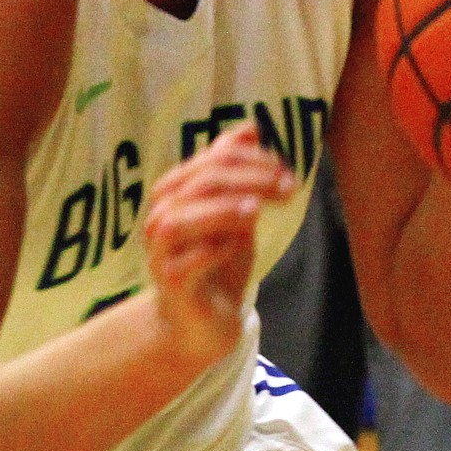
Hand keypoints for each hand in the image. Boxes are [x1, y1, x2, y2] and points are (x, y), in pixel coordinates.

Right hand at [145, 122, 296, 363]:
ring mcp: (162, 250)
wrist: (199, 323)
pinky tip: (240, 242)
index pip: (213, 159)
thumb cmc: (215, 263)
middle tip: (288, 186)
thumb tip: (251, 127)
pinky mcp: (172, 282)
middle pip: (203, 182)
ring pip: (186, 217)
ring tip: (258, 208)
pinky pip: (190, 260)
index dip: (253, 159)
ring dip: (226, 208)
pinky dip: (215, 247)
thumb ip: (235, 172)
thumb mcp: (233, 211)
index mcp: (176, 191)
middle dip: (251, 179)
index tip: (287, 171)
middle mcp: (162, 215)